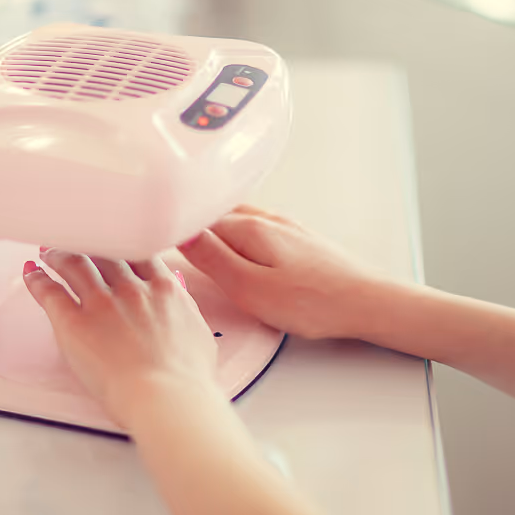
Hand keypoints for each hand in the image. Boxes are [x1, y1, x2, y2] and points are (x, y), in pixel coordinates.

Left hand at [23, 249, 220, 430]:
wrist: (166, 397)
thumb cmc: (186, 377)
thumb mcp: (197, 332)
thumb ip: (184, 306)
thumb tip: (177, 293)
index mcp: (162, 288)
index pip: (137, 251)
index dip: (121, 243)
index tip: (111, 243)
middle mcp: (130, 288)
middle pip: (103, 251)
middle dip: (87, 243)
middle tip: (75, 241)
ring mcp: (101, 303)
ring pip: (73, 264)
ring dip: (58, 254)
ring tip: (48, 252)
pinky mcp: (73, 323)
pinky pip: (49, 292)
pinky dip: (37, 280)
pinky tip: (32, 274)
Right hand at [179, 205, 380, 340]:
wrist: (369, 302)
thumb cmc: (314, 302)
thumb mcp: (251, 288)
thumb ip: (213, 260)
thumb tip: (180, 235)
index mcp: (249, 228)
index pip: (195, 219)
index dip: (169, 226)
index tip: (146, 233)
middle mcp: (266, 219)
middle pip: (214, 212)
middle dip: (188, 219)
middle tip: (160, 229)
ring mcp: (284, 226)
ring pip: (234, 218)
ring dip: (211, 223)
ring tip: (189, 233)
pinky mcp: (298, 239)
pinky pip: (253, 226)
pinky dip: (233, 231)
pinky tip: (232, 243)